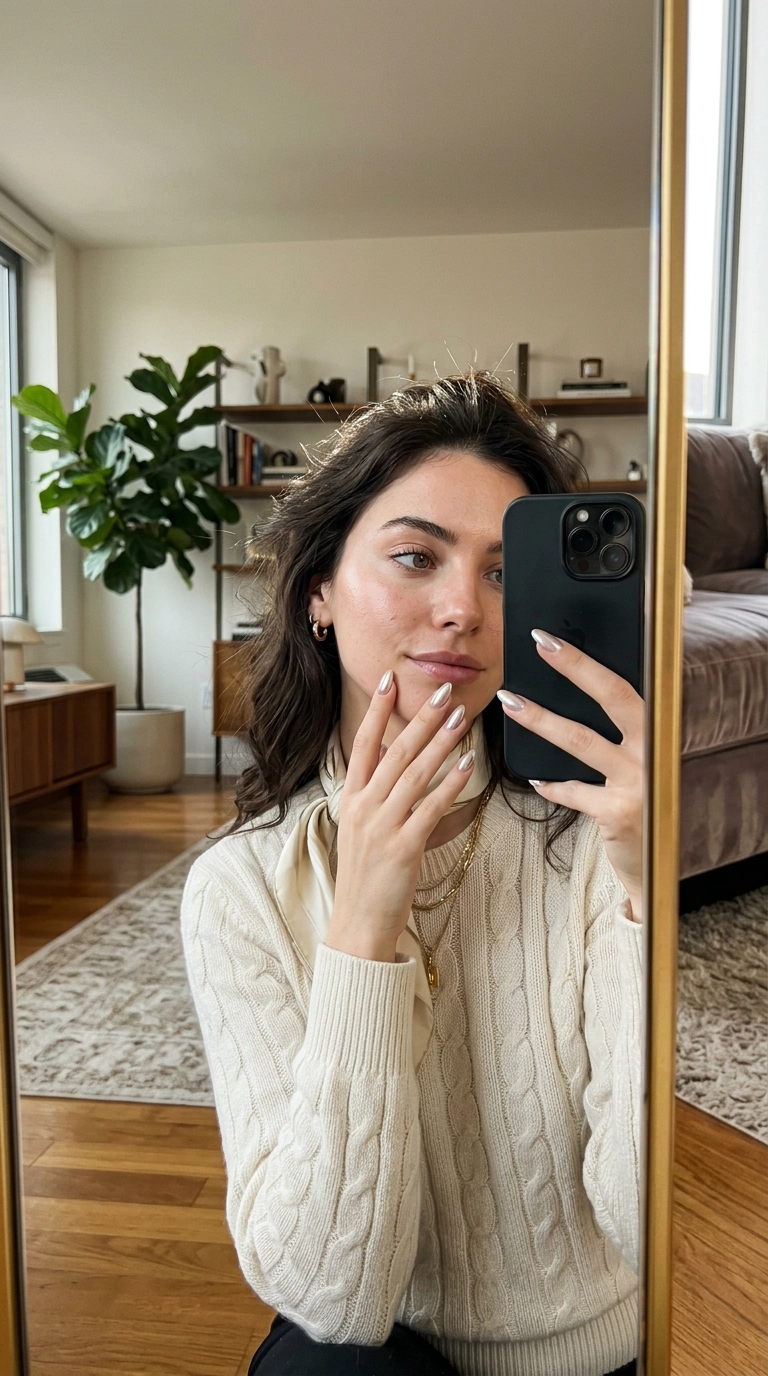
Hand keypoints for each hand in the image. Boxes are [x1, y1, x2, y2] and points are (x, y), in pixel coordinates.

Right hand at [327, 674, 475, 961]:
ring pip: (415, 773)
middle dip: (421, 718)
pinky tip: (468, 764)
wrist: (358, 924)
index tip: (389, 680)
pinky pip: (431, 807)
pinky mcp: (404, 847)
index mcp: (350, 799)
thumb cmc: (364, 877)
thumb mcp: (359, 827)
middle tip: (444, 693)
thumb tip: (387, 754)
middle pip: (395, 751)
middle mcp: (363, 807)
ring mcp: (382, 826)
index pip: (362, 744)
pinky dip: (451, 783)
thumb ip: (372, 791)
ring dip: (441, 743)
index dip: (376, 711)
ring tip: (462, 718)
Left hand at [497, 630, 643, 920]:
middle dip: (575, 667)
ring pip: (582, 741)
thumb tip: (570, 688)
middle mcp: (654, 750)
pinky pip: (573, 790)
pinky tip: (535, 779)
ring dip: (542, 719)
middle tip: (539, 645)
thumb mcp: (636, 760)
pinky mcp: (619, 811)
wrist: (654, 860)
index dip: (587, 661)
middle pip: (613, 697)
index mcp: (658, 731)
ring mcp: (639, 781)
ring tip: (510, 702)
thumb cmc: (638, 801)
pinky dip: (551, 784)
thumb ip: (617, 731)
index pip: (625, 685)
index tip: (551, 640)